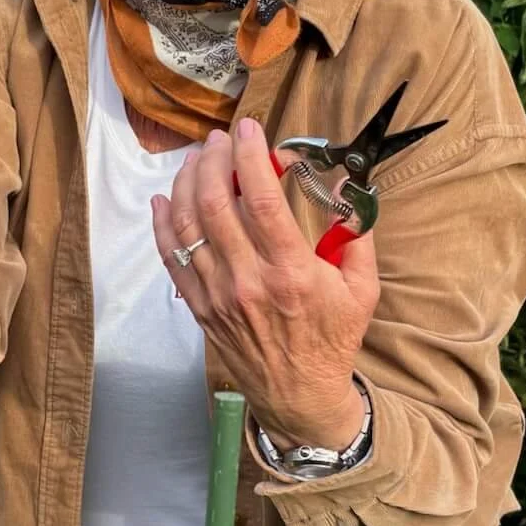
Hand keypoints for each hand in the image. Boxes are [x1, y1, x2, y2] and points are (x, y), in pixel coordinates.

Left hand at [152, 117, 378, 448]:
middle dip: (214, 159)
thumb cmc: (333, 339)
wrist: (300, 396)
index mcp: (291, 271)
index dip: (251, 155)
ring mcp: (218, 294)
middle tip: (221, 139)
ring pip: (187, 225)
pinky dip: (163, 223)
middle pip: (216, 203)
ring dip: (187, 183)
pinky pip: (171, 257)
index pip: (263, 198)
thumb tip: (344, 183)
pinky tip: (164, 198)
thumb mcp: (362, 288)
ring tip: (198, 159)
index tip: (251, 129)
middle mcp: (248, 280)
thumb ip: (355, 233)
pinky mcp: (200, 308)